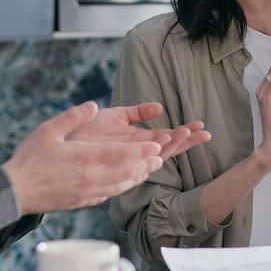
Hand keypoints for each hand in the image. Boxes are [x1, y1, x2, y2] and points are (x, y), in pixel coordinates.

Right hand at [2, 101, 164, 213]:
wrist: (15, 192)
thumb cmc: (29, 159)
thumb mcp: (48, 130)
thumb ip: (73, 117)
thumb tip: (92, 105)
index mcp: (84, 158)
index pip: (120, 154)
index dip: (140, 151)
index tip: (155, 145)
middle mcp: (90, 178)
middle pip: (126, 172)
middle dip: (145, 164)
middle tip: (160, 157)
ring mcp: (88, 192)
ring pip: (120, 185)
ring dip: (137, 177)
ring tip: (148, 170)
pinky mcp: (83, 201)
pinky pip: (109, 195)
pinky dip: (123, 187)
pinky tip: (126, 183)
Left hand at [67, 101, 210, 159]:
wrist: (65, 138)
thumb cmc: (87, 130)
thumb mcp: (117, 115)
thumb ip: (138, 112)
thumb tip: (160, 107)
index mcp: (139, 141)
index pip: (168, 138)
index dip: (184, 133)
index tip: (201, 125)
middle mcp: (136, 152)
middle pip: (168, 149)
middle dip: (186, 141)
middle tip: (205, 133)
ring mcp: (127, 158)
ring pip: (156, 155)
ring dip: (171, 145)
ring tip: (186, 133)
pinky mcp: (116, 162)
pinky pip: (136, 161)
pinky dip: (148, 154)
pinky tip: (163, 146)